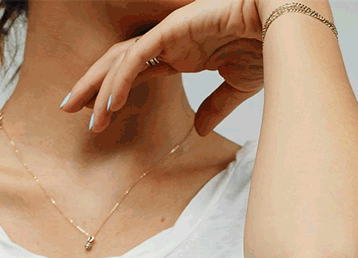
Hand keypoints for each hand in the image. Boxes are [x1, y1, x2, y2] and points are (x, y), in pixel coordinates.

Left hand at [63, 0, 264, 137]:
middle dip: (92, 86)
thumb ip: (215, 106)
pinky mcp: (174, 29)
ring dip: (100, 89)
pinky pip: (137, 56)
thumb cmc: (269, 47)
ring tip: (86, 116)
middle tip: (69, 110)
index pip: (136, 72)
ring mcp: (171, 32)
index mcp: (183, 53)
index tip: (95, 118)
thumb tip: (200, 129)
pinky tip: (108, 103)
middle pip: (119, 62)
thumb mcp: (237, 86)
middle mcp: (172, 41)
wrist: (288, 27)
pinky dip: (120, 80)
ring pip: (121, 59)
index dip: (113, 92)